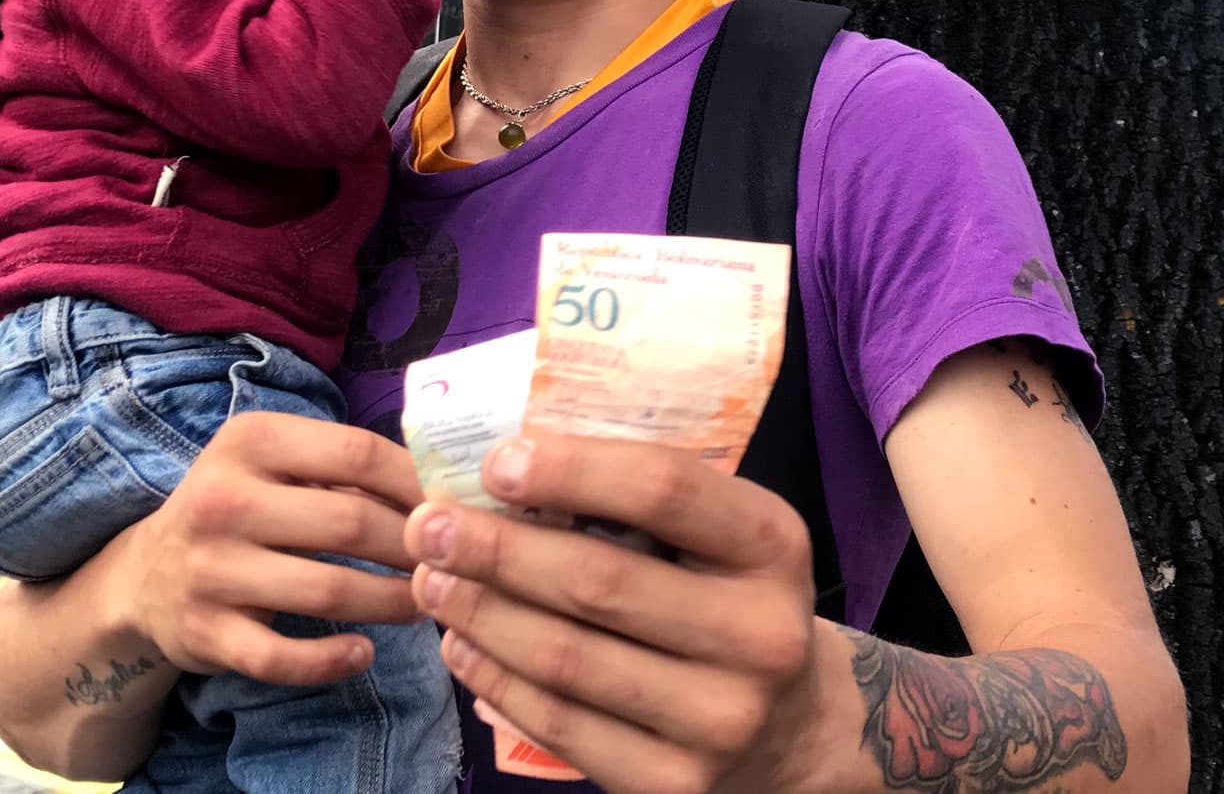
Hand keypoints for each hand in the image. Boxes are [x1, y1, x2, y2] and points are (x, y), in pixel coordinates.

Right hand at [116, 411, 429, 684]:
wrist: (143, 577)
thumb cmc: (237, 509)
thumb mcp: (273, 465)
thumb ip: (343, 468)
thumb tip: (443, 487)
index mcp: (250, 441)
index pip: (357, 454)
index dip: (418, 483)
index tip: (456, 507)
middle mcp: (224, 498)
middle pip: (351, 524)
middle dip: (414, 548)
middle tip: (453, 564)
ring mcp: (211, 569)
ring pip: (328, 591)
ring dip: (391, 602)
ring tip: (425, 603)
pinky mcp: (205, 632)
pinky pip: (282, 658)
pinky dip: (331, 660)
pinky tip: (365, 652)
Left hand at [408, 436, 828, 793]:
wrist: (795, 731)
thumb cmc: (731, 602)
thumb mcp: (725, 539)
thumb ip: (644, 505)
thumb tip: (509, 470)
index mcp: (774, 547)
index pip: (665, 491)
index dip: (572, 471)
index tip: (496, 462)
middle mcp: (761, 635)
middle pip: (600, 582)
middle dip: (496, 549)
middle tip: (427, 524)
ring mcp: (720, 720)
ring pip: (567, 659)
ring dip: (481, 614)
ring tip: (430, 580)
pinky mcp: (675, 786)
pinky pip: (561, 725)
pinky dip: (496, 680)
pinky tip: (460, 645)